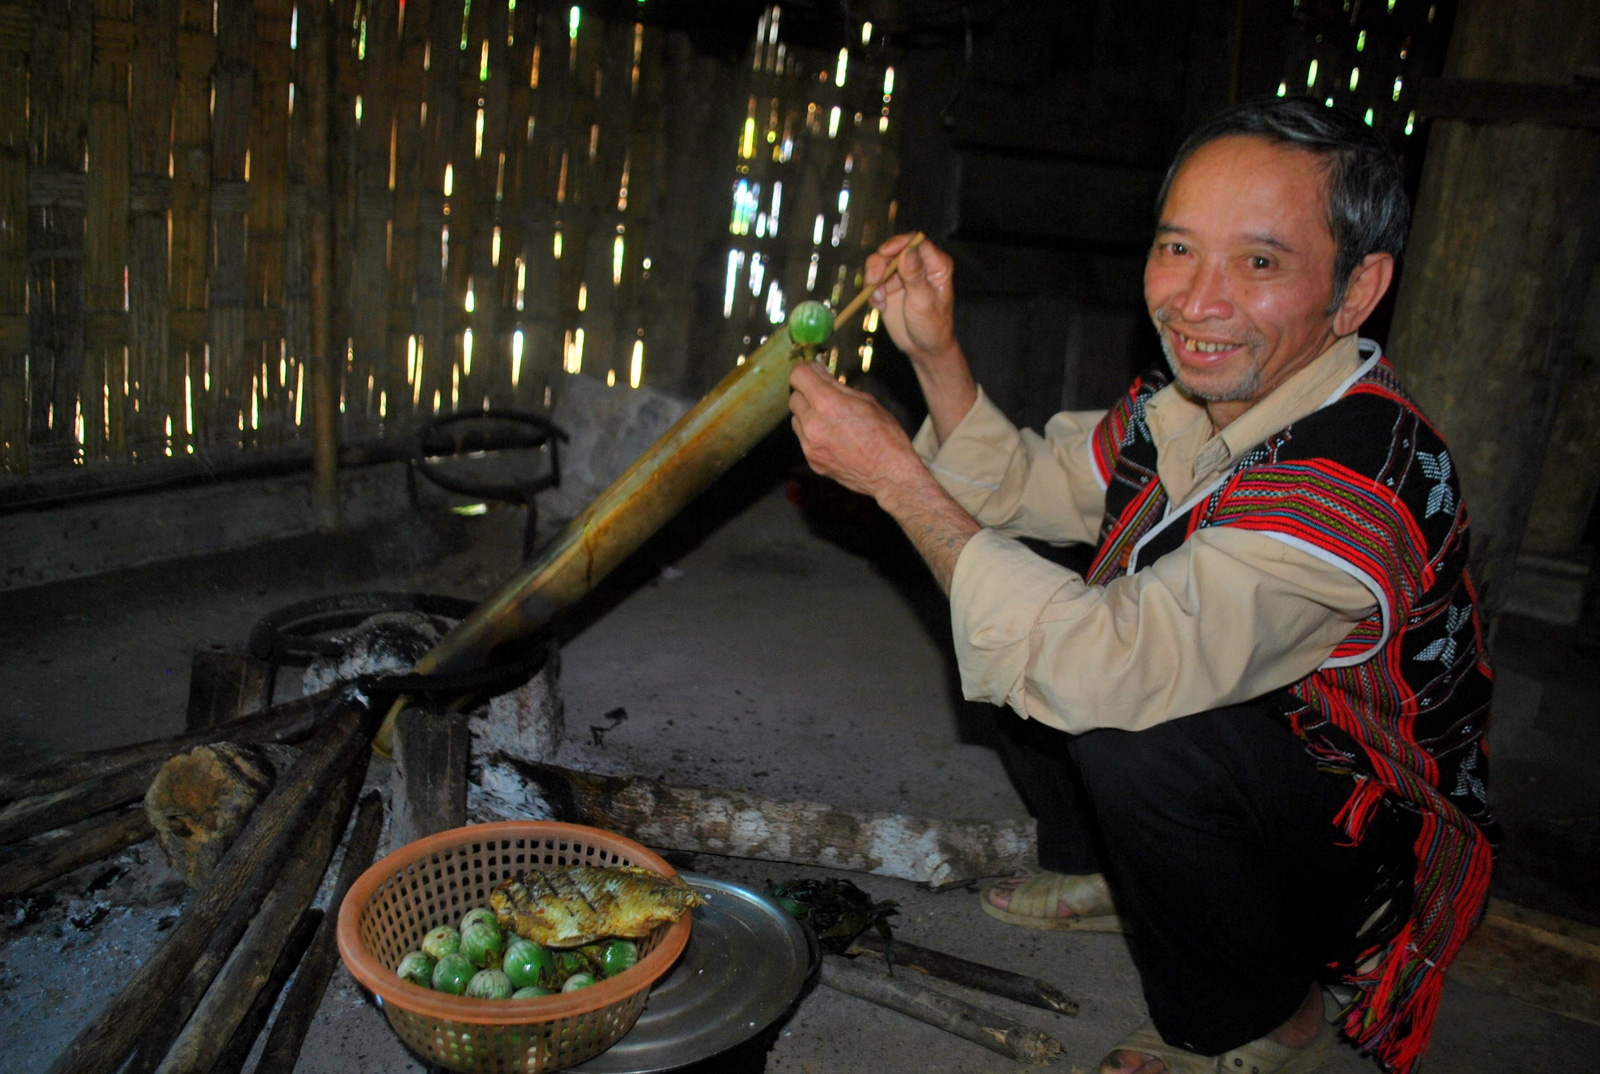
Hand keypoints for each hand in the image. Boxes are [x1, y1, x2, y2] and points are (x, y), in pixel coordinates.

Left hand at [788, 359, 980, 594]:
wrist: (897, 482)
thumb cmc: (893, 440)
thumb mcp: (871, 404)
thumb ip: (843, 389)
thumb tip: (824, 374)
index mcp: (831, 407)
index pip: (800, 375)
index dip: (807, 369)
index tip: (814, 367)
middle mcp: (816, 427)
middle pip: (795, 396)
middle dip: (809, 391)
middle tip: (826, 390)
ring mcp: (812, 448)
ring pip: (797, 418)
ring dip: (810, 413)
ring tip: (835, 416)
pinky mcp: (815, 463)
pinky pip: (805, 438)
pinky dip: (814, 433)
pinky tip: (837, 436)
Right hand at [866, 234, 960, 370]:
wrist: (924, 348)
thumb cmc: (932, 326)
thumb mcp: (924, 302)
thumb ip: (915, 276)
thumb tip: (907, 251)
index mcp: (935, 264)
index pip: (916, 242)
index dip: (899, 243)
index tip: (884, 252)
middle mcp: (917, 265)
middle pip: (893, 250)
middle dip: (879, 264)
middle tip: (873, 281)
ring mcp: (902, 276)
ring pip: (879, 264)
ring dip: (873, 280)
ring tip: (879, 300)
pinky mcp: (889, 287)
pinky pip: (873, 282)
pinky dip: (873, 293)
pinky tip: (880, 307)